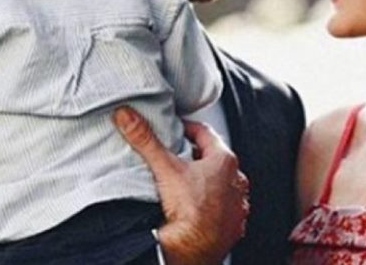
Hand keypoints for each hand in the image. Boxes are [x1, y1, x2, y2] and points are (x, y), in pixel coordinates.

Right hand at [113, 106, 248, 264]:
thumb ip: (145, 139)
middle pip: (214, 160)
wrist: (195, 249)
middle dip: (196, 157)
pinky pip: (225, 210)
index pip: (206, 134)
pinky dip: (213, 207)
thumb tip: (128, 117)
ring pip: (222, 185)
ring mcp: (237, 204)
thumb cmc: (189, 210)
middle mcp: (236, 181)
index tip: (177, 129)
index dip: (188, 129)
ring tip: (186, 186)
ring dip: (207, 183)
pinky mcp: (234, 225)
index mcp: (224, 161)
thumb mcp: (164, 167)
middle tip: (177, 157)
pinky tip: (197, 210)